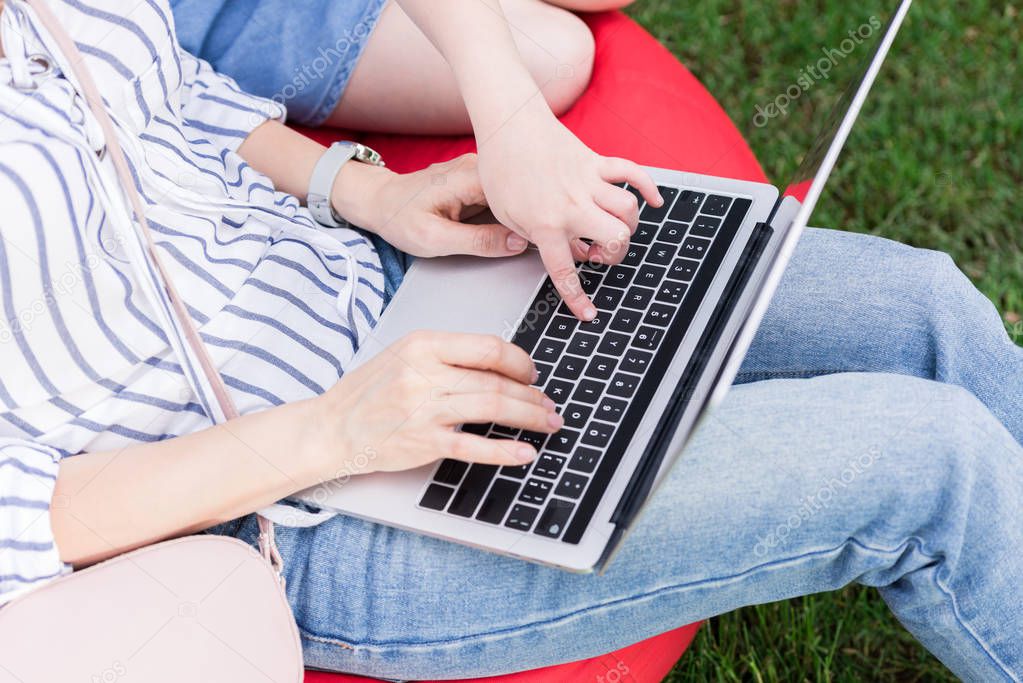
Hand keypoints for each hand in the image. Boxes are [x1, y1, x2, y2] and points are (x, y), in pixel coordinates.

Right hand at [309, 331, 563, 476]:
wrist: (330, 429)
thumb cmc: (368, 393)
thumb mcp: (404, 355)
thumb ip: (448, 355)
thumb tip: (501, 364)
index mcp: (423, 345)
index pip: (488, 346)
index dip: (520, 362)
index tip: (532, 374)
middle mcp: (425, 374)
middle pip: (496, 381)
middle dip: (532, 395)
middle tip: (549, 404)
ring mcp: (424, 410)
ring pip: (492, 408)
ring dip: (529, 416)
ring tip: (548, 423)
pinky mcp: (423, 443)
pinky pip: (474, 447)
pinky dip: (505, 451)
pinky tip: (525, 452)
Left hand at [330, 154, 530, 257]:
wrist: (381, 202)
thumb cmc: (400, 218)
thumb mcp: (435, 239)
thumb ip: (478, 242)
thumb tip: (517, 243)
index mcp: (468, 177)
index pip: (517, 193)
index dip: (533, 215)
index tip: (543, 236)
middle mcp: (476, 168)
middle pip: (519, 190)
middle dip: (531, 214)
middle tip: (542, 238)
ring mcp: (479, 173)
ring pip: (513, 193)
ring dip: (522, 212)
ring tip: (532, 231)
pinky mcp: (479, 182)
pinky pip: (504, 196)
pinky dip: (511, 211)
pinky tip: (516, 224)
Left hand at [475, 106, 663, 319]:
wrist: (508, 122)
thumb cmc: (499, 168)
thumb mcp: (504, 214)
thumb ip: (528, 237)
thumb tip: (557, 252)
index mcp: (546, 224)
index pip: (566, 271)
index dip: (578, 298)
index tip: (589, 314)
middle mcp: (572, 206)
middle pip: (617, 240)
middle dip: (615, 254)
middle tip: (599, 252)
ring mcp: (588, 182)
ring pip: (629, 211)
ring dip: (628, 227)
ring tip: (611, 229)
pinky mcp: (596, 162)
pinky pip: (633, 174)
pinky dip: (649, 188)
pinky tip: (654, 202)